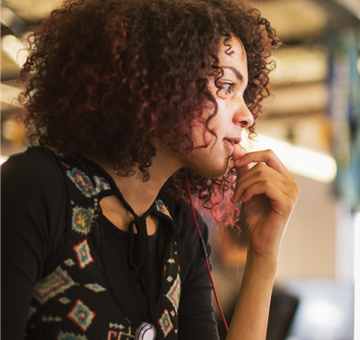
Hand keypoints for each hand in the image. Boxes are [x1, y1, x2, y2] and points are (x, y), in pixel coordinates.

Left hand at [231, 144, 298, 258]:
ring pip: (261, 175)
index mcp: (284, 177)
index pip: (269, 154)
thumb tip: (236, 148)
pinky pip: (264, 185)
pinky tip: (244, 201)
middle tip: (235, 193)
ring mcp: (292, 192)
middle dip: (242, 178)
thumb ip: (244, 169)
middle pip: (261, 166)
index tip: (235, 163)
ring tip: (238, 198)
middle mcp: (292, 182)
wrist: (259, 240)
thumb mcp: (247, 188)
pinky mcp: (287, 201)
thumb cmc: (255, 216)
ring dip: (243, 186)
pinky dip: (249, 191)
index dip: (251, 155)